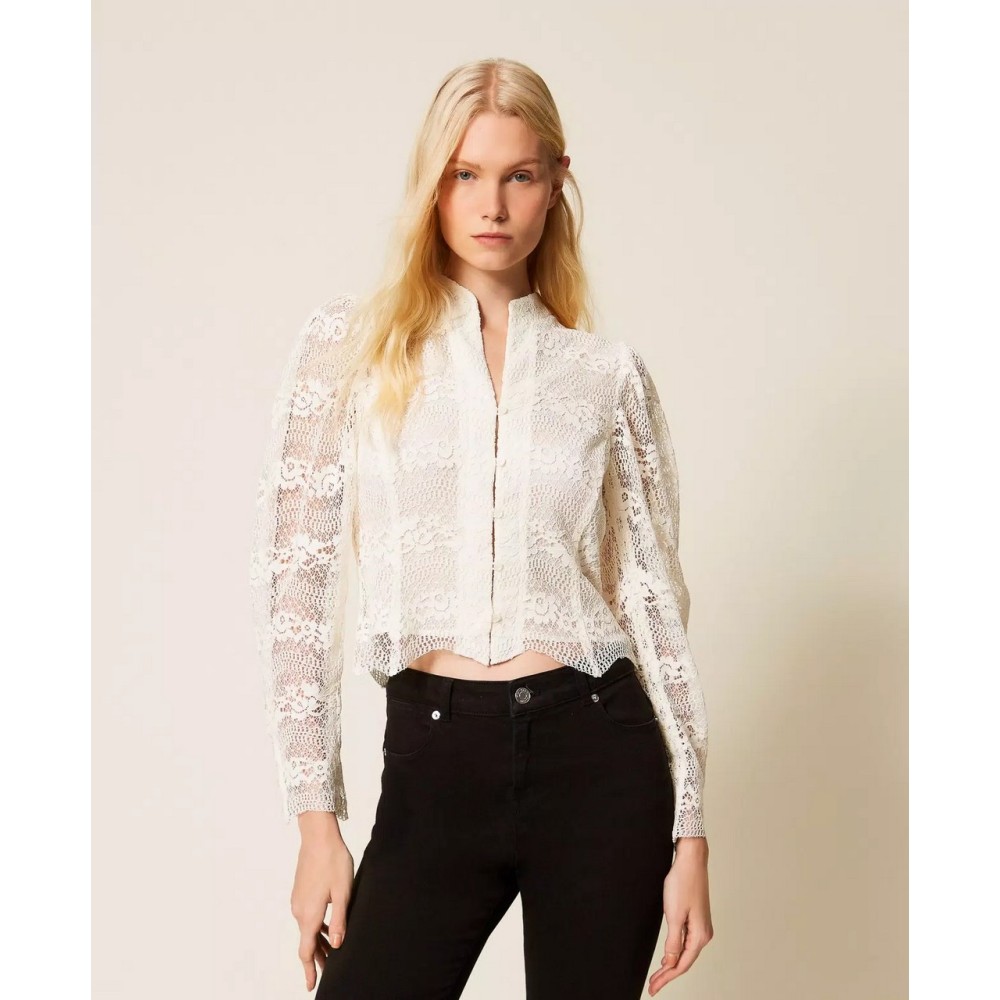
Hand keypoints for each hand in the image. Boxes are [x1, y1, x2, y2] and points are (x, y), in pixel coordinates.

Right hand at [290, 828, 354, 991]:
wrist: (318, 836)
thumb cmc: (333, 861)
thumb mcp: (342, 892)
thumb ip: (339, 920)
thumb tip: (337, 945)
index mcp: (309, 914)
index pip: (306, 950)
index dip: (310, 969)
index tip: (312, 985)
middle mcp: (299, 910)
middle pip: (307, 942)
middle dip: (317, 958)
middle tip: (330, 971)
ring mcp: (298, 900)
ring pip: (307, 929)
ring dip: (318, 942)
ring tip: (333, 952)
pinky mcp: (300, 892)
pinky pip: (307, 916)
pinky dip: (316, 927)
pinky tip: (328, 927)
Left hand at [649, 838, 712, 993]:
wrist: (691, 860)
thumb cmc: (682, 883)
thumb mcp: (674, 914)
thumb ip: (673, 941)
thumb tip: (671, 962)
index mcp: (700, 935)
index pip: (682, 964)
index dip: (667, 978)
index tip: (653, 987)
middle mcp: (704, 934)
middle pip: (684, 961)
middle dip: (668, 975)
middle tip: (652, 985)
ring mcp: (701, 926)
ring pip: (685, 952)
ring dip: (671, 964)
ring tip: (658, 975)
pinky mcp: (696, 918)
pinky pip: (686, 942)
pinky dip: (676, 952)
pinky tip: (668, 957)